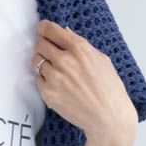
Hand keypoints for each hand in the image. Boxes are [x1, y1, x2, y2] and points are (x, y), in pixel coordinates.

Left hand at [31, 19, 137, 145]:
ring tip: (54, 69)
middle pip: (40, 44)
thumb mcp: (101, 60)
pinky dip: (43, 78)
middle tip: (47, 49)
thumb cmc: (109, 89)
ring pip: (36, 61)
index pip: (52, 30)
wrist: (107, 117)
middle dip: (42, 44)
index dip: (45, 28)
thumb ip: (80, 45)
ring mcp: (54, 78)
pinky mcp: (48, 93)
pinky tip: (56, 83)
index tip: (42, 28)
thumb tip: (65, 32)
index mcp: (80, 49)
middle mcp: (65, 61)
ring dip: (42, 62)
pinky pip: (37, 79)